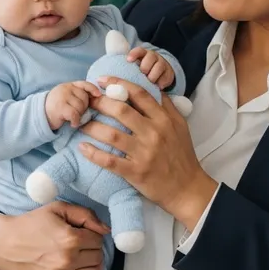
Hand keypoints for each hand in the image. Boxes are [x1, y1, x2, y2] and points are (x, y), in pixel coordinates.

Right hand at [0, 202, 111, 269]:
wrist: (4, 243)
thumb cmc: (31, 223)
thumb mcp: (58, 208)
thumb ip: (86, 215)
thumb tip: (106, 230)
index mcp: (70, 239)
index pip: (98, 240)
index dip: (92, 234)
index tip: (81, 233)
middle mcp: (66, 261)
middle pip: (98, 257)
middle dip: (92, 249)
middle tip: (80, 244)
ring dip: (93, 266)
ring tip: (83, 258)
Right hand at [45, 81, 101, 129]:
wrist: (40, 115)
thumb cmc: (57, 108)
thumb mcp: (68, 97)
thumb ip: (78, 95)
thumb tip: (96, 98)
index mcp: (70, 85)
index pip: (84, 84)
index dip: (93, 89)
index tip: (98, 95)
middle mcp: (66, 88)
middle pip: (85, 98)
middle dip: (84, 108)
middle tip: (76, 113)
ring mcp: (62, 97)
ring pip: (80, 107)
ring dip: (79, 115)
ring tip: (72, 117)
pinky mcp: (60, 107)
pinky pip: (74, 114)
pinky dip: (75, 121)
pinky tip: (72, 124)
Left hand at [78, 77, 217, 229]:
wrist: (187, 188)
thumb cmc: (182, 155)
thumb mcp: (180, 126)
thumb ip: (167, 106)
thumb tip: (153, 88)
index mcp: (163, 119)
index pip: (139, 94)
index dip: (117, 84)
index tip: (102, 81)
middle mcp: (153, 133)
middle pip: (120, 111)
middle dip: (99, 103)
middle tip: (87, 102)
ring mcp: (144, 153)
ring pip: (111, 135)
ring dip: (92, 127)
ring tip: (81, 124)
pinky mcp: (135, 172)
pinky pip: (109, 161)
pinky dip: (93, 154)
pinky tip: (82, 148)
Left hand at [127, 47, 174, 89]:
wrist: (160, 72)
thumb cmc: (141, 71)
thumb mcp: (134, 67)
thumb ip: (124, 68)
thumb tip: (107, 76)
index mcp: (142, 54)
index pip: (139, 50)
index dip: (134, 54)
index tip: (128, 60)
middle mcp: (153, 57)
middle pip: (150, 58)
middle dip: (145, 66)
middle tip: (142, 73)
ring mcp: (162, 64)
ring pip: (159, 67)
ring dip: (153, 75)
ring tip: (150, 82)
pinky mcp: (169, 73)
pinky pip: (166, 77)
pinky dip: (162, 82)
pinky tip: (158, 87)